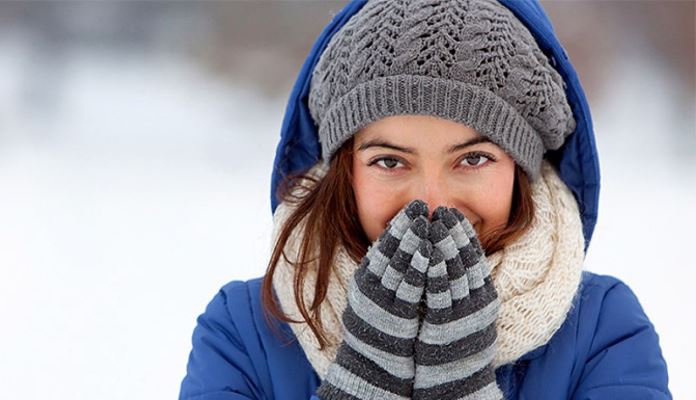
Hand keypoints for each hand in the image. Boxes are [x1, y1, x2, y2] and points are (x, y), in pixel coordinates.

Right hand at [317, 200, 430, 398]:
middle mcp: (370, 287)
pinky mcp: (396, 316)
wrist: (373, 364)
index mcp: (365, 279)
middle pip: (390, 250)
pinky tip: (430, 253)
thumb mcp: (375, 293)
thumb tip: (396, 245)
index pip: (382, 245)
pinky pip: (408, 288)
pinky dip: (419, 268)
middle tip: (420, 206)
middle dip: (406, 226)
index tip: (413, 207)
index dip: (398, 224)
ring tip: (426, 222)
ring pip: (398, 265)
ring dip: (413, 242)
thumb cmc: (379, 325)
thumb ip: (383, 270)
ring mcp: (382, 301)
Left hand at [413, 206, 502, 399]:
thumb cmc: (457, 338)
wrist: (456, 377)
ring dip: (445, 247)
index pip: (475, 256)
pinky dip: (436, 273)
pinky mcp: (445, 325)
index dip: (464, 234)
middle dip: (454, 234)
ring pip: (456, 273)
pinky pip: (441, 295)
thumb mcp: (467, 307)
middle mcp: (476, 301)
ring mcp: (462, 313)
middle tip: (443, 211)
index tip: (453, 213)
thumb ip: (463, 283)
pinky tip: (429, 256)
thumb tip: (453, 254)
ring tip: (436, 224)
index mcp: (483, 294)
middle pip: (466, 260)